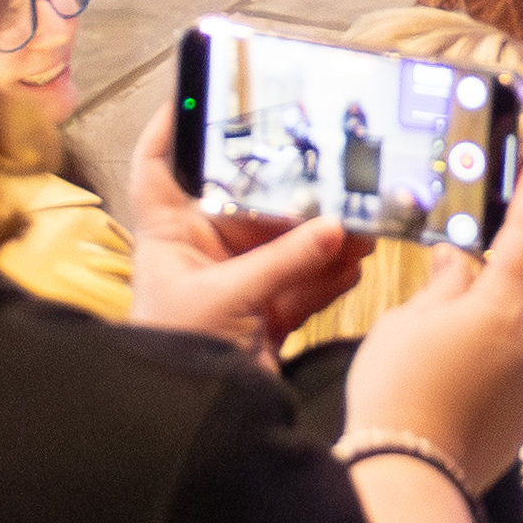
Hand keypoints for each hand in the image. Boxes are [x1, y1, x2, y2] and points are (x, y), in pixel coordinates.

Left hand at [125, 106, 367, 356]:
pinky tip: (355, 264)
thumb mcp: (228, 297)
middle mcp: (200, 256)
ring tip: (362, 225)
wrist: (194, 429)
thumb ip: (285, 261)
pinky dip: (326, 278)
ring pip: (282, 248)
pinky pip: (300, 287)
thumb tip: (336, 228)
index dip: (172, 128)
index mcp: (169, 238)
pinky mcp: (263, 318)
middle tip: (329, 171)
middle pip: (244, 206)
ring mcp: (235, 286)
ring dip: (320, 239)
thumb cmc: (180, 353)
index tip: (199, 94)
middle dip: (289, 194)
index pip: (160, 168)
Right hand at [338, 90, 522, 488]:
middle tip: (488, 237)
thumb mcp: (408, 323)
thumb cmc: (399, 390)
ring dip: (508, 302)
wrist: (413, 479)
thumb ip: (442, 285)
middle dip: (516, 255)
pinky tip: (465, 355)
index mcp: (504, 305)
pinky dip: (504, 342)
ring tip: (463, 305)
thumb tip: (458, 259)